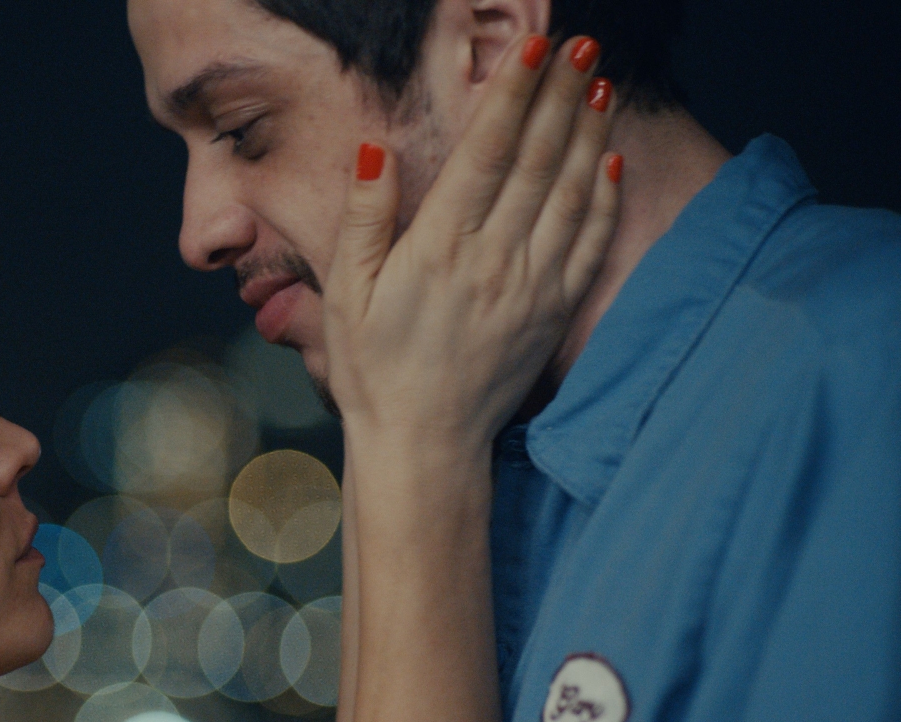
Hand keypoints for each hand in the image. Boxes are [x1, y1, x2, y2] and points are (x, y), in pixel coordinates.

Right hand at [323, 33, 620, 450]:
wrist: (423, 443)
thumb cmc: (373, 368)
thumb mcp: (345, 292)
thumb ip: (364, 217)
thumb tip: (376, 149)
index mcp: (440, 248)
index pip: (488, 152)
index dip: (514, 94)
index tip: (533, 47)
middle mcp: (495, 259)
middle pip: (539, 159)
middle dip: (561, 94)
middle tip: (581, 43)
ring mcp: (532, 285)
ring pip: (572, 192)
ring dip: (589, 131)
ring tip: (600, 81)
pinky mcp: (553, 311)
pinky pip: (589, 242)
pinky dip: (604, 195)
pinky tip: (610, 158)